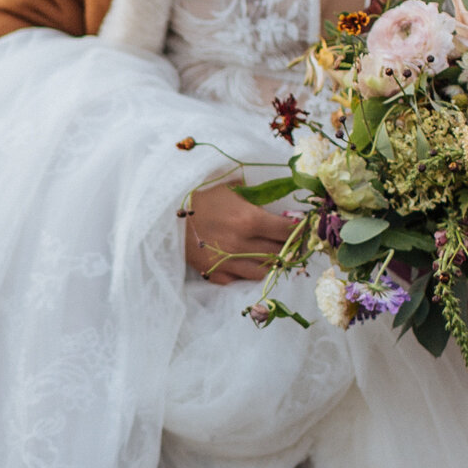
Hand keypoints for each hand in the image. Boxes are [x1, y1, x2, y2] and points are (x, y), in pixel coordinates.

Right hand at [182, 179, 298, 286]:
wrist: (164, 214)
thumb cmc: (198, 195)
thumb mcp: (228, 186)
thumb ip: (254, 194)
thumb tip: (279, 194)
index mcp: (249, 220)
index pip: (288, 231)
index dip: (300, 230)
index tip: (303, 228)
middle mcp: (242, 245)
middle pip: (280, 253)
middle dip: (291, 248)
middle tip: (295, 242)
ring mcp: (228, 262)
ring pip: (265, 272)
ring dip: (273, 264)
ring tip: (276, 256)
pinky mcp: (215, 274)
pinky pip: (241, 280)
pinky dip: (249, 274)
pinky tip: (251, 264)